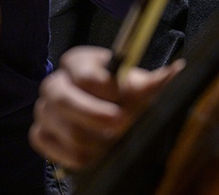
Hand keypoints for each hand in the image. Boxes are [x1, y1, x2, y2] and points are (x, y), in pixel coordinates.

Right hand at [28, 46, 182, 170]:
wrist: (110, 117)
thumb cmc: (124, 98)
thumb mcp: (140, 88)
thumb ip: (155, 81)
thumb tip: (178, 70)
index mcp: (78, 63)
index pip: (84, 75)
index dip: (106, 91)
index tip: (124, 103)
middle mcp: (56, 82)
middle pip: (62, 97)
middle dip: (92, 115)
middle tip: (119, 125)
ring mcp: (45, 108)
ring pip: (58, 125)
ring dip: (88, 140)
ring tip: (110, 145)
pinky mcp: (40, 130)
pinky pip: (43, 141)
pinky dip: (68, 153)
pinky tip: (88, 156)